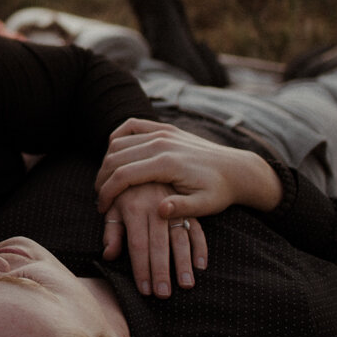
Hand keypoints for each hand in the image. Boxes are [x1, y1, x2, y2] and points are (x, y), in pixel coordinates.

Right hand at [96, 118, 281, 221]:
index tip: (101, 208)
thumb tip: (159, 211)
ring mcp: (163, 132)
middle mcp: (162, 143)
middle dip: (102, 178)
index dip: (107, 192)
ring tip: (105, 182)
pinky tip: (113, 153)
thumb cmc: (220, 192)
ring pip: (120, 142)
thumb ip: (182, 209)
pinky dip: (118, 137)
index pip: (124, 175)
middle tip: (99, 197)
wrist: (237, 169)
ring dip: (107, 162)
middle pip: (116, 157)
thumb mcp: (205, 206)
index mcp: (168, 163)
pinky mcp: (165, 128)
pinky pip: (132, 125)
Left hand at [101, 183, 207, 297]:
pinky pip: (197, 228)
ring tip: (186, 285)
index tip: (145, 290)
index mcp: (134, 208)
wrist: (146, 161)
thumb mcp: (114, 205)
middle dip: (161, 271)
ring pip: (180, 238)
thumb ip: (111, 230)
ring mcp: (174, 207)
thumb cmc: (126, 191)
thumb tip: (109, 255)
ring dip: (183, 263)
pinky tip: (201, 265)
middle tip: (164, 294)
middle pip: (158, 244)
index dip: (141, 268)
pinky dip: (200, 247)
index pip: (137, 244)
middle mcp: (155, 208)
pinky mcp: (188, 207)